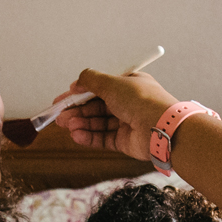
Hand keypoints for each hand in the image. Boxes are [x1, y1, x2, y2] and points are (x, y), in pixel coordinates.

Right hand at [51, 69, 178, 161]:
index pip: (99, 88)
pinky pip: (103, 138)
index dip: (80, 92)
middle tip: (60, 115)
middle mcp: (128, 103)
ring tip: (67, 125)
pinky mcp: (125, 141)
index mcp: (128, 85)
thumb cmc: (143, 100)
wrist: (161, 127)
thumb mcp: (112, 82)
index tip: (64, 98)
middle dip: (77, 110)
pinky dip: (89, 137)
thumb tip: (77, 81)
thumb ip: (91, 80)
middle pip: (96, 106)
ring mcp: (127, 122)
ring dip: (81, 123)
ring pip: (98, 123)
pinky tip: (77, 135)